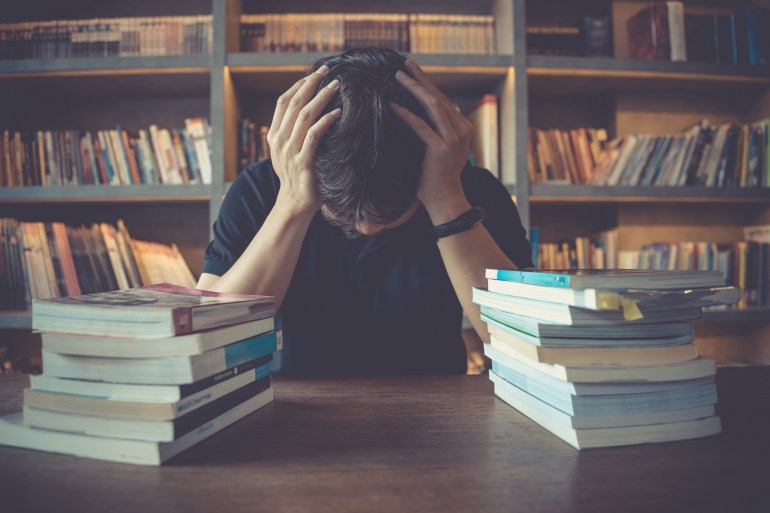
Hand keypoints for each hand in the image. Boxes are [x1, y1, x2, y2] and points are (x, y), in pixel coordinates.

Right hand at [266, 65, 340, 215]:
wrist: (295, 204)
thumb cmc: (298, 177)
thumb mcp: (290, 152)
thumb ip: (293, 134)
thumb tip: (307, 112)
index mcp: (274, 135)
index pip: (283, 102)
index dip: (298, 85)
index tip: (314, 74)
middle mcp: (280, 140)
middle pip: (294, 103)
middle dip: (311, 84)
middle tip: (327, 71)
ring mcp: (290, 151)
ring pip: (304, 115)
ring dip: (321, 97)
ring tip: (336, 86)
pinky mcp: (303, 162)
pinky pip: (314, 135)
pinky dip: (326, 121)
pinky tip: (337, 112)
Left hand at [391, 59, 473, 218]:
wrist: (443, 198)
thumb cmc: (436, 174)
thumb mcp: (440, 146)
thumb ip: (436, 129)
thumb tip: (419, 112)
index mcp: (462, 126)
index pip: (442, 99)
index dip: (427, 83)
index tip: (412, 70)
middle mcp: (461, 129)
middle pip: (437, 96)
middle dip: (420, 78)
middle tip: (404, 63)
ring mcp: (452, 138)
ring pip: (431, 105)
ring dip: (413, 88)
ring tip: (397, 76)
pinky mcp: (440, 148)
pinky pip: (420, 126)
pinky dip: (405, 113)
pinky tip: (392, 105)